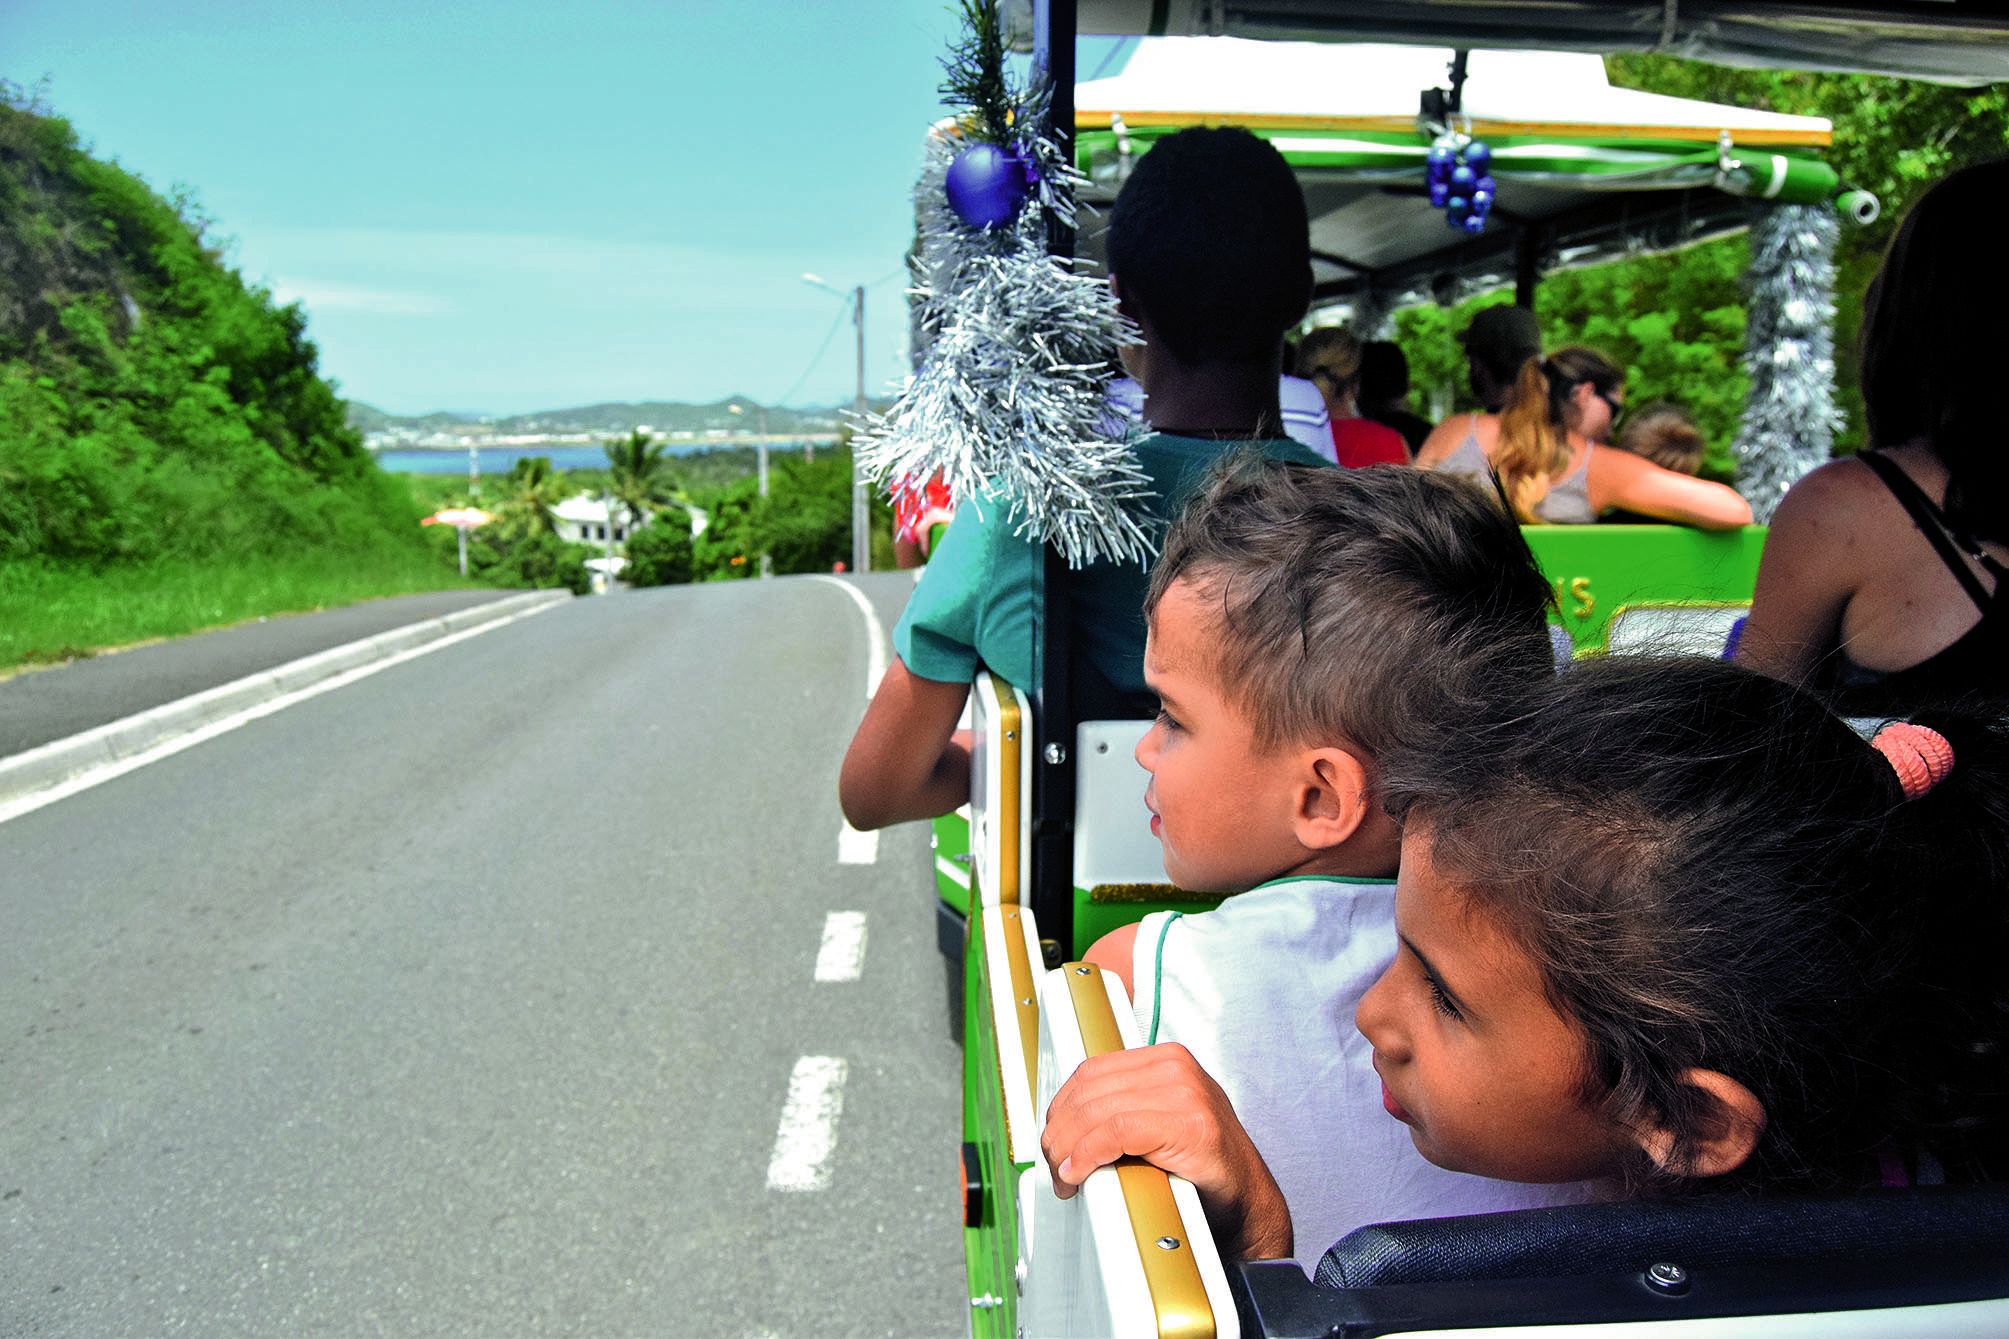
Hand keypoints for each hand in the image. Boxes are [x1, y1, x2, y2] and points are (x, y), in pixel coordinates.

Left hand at [1040, 1043, 1292, 1260]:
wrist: (1248, 1201)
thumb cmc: (1202, 1165)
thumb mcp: (1160, 1119)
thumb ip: (1125, 1105)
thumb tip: (1066, 1118)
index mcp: (1167, 1059)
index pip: (1092, 1071)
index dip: (1062, 1106)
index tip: (1053, 1136)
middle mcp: (1176, 1067)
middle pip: (1090, 1091)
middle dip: (1059, 1131)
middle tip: (1053, 1164)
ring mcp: (1186, 1093)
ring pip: (1098, 1112)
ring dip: (1068, 1149)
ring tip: (1063, 1176)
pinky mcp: (1189, 1125)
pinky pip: (1117, 1133)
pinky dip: (1088, 1155)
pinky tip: (1079, 1173)